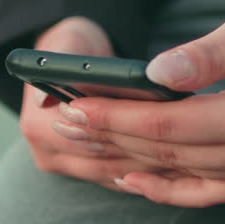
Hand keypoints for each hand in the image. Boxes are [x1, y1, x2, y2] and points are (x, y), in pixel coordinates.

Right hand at [21, 17, 175, 189]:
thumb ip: (61, 63)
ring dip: (147, 167)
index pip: (87, 142)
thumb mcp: (69, 45)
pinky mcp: (84, 173)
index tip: (159, 129)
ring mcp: (65, 167)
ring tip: (186, 157)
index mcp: (38, 126)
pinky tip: (176, 165)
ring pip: (114, 174)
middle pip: (103, 162)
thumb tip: (43, 99)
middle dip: (141, 153)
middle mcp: (47, 153)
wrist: (74, 60)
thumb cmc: (76, 47)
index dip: (123, 136)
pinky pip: (118, 178)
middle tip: (183, 148)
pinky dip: (144, 173)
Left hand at [55, 0, 224, 206]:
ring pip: (183, 178)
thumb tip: (153, 74)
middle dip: (110, 140)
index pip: (168, 126)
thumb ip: (208, 52)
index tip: (72, 105)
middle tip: (62, 125)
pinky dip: (169, 189)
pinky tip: (135, 179)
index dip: (116, 118)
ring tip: (84, 149)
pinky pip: (211, 193)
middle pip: (169, 155)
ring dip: (130, 165)